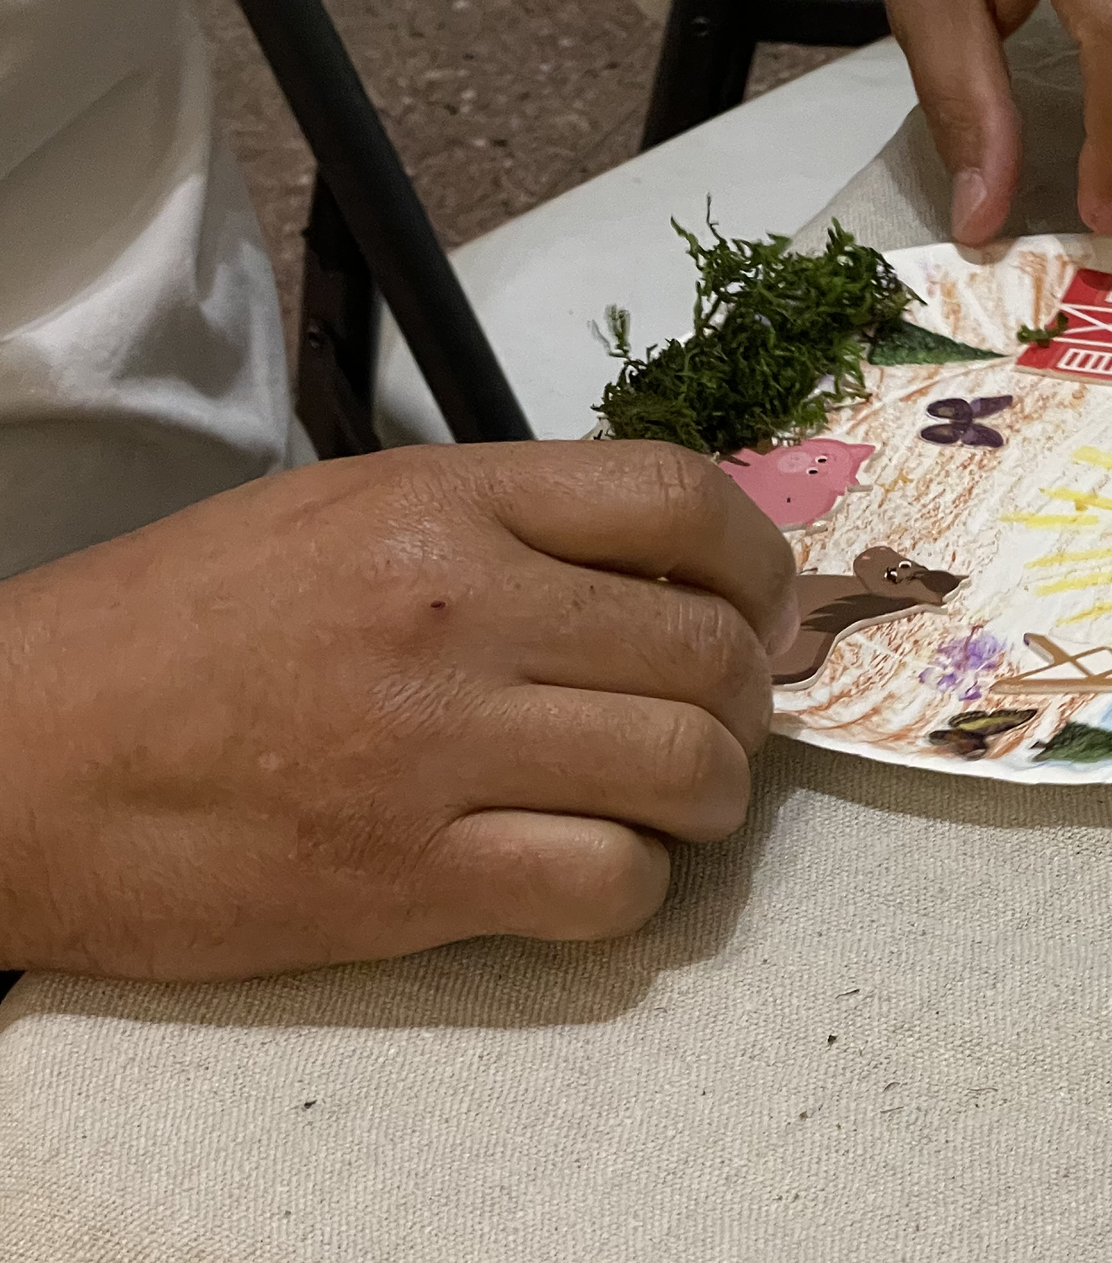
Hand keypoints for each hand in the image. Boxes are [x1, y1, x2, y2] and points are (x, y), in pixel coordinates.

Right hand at [0, 442, 796, 980]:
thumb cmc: (177, 630)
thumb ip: (508, 530)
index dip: (761, 567)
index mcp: (444, 502)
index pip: (684, 500)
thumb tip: (671, 578)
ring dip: (707, 799)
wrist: (9, 758)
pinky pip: (611, 883)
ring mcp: (435, 746)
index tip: (762, 614)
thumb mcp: (344, 516)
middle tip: (710, 727)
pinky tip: (584, 867)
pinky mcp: (406, 877)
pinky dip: (630, 885)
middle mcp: (457, 608)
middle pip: (711, 652)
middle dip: (744, 703)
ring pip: (689, 771)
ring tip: (661, 802)